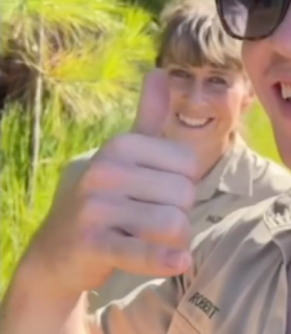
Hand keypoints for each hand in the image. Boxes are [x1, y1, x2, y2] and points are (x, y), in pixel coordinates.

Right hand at [22, 69, 200, 300]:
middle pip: (186, 195)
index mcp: (120, 146)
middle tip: (149, 220)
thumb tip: (158, 71)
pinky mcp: (93, 243)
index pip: (190, 165)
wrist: (58, 251)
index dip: (183, 185)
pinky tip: (179, 263)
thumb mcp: (126, 155)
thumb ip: (148, 117)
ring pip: (174, 224)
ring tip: (149, 239)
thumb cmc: (106, 197)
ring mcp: (96, 207)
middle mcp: (105, 170)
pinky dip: (165, 260)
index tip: (156, 192)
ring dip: (173, 241)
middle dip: (179, 214)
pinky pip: (143, 251)